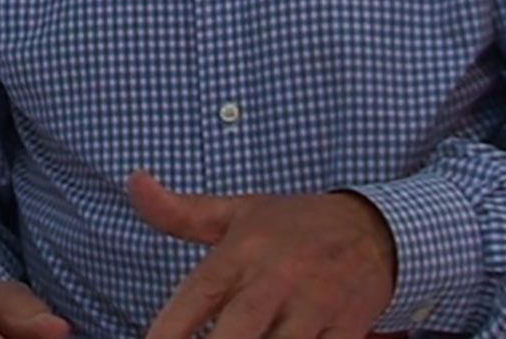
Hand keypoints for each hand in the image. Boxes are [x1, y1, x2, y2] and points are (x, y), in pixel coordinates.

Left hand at [127, 170, 396, 338]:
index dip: (171, 327)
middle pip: (238, 330)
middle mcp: (276, 278)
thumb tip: (132, 181)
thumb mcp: (235, 212)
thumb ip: (179, 212)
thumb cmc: (290, 225)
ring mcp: (314, 304)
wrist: (373, 228)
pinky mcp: (347, 326)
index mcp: (242, 251)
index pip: (199, 294)